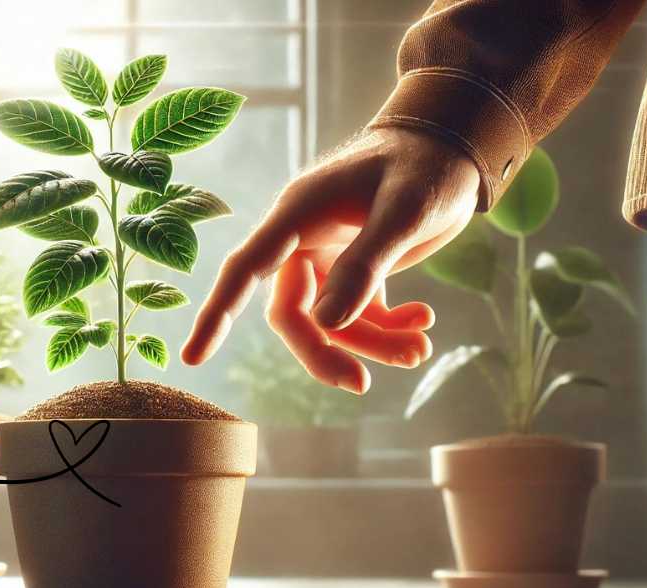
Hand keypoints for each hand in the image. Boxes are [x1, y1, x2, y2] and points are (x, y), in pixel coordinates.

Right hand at [181, 127, 480, 393]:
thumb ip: (366, 265)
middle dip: (326, 352)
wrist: (454, 146)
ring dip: (374, 343)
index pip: (245, 269)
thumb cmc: (426, 165)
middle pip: (293, 314)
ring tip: (420, 348)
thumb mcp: (404, 211)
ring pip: (333, 323)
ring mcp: (329, 257)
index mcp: (297, 214)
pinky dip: (390, 329)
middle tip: (362, 384)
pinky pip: (361, 315)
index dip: (216, 314)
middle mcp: (304, 240)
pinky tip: (423, 323)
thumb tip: (327, 326)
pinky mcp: (357, 269)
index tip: (192, 358)